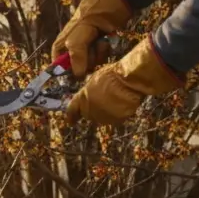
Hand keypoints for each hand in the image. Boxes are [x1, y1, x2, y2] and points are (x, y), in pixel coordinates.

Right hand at [52, 0, 129, 77]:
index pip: (59, 70)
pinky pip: (102, 58)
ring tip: (99, 40)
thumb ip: (76, 59)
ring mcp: (86, 50)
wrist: (108, 7)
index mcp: (60, 49)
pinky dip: (105, 51)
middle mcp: (72, 52)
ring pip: (92, 65)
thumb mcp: (77, 41)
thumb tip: (78, 76)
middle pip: (78, 69)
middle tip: (90, 48)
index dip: (68, 72)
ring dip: (98, 54)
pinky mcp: (98, 48)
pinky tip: (105, 40)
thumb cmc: (87, 21)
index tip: (77, 70)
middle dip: (87, 60)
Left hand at [66, 36, 183, 125]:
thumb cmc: (112, 76)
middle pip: (87, 114)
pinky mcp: (116, 120)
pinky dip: (117, 113)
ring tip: (113, 100)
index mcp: (81, 100)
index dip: (71, 116)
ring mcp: (103, 117)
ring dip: (104, 112)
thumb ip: (88, 91)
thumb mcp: (94, 80)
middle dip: (92, 110)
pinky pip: (115, 118)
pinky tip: (121, 104)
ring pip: (101, 117)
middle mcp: (89, 111)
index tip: (70, 121)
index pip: (72, 111)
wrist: (129, 81)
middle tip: (101, 101)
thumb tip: (89, 93)